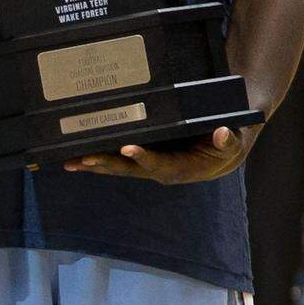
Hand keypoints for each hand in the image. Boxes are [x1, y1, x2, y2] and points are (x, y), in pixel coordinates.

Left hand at [63, 125, 252, 183]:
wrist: (221, 152)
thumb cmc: (227, 145)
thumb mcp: (233, 142)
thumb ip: (229, 140)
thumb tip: (222, 134)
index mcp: (182, 168)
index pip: (160, 164)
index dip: (144, 157)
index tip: (128, 148)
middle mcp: (161, 170)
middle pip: (130, 169)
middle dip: (108, 164)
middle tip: (85, 158)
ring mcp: (149, 165)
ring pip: (119, 167)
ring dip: (96, 165)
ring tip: (70, 162)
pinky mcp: (144, 157)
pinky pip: (119, 160)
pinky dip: (99, 159)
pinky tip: (77, 158)